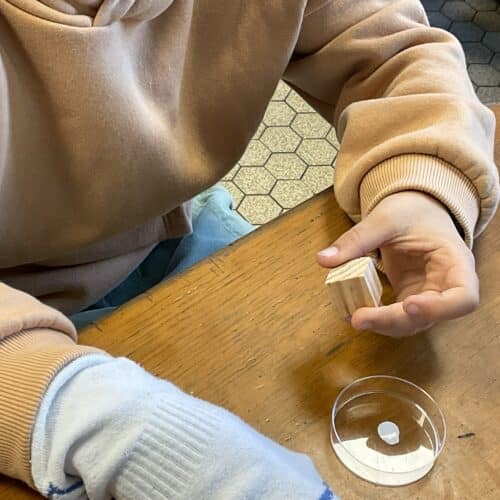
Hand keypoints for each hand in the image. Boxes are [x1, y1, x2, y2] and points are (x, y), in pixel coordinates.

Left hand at [317, 191, 478, 336]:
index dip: (439, 309)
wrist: (414, 212)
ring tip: (352, 316)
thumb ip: (358, 238)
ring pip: (410, 323)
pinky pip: (394, 316)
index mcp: (455, 262)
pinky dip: (375, 317)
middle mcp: (445, 286)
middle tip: (359, 318)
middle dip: (393, 321)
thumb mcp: (386, 218)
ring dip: (381, 324)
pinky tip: (353, 311)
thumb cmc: (411, 212)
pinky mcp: (407, 299)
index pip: (463, 298)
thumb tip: (324, 259)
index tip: (409, 305)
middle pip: (429, 317)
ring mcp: (426, 296)